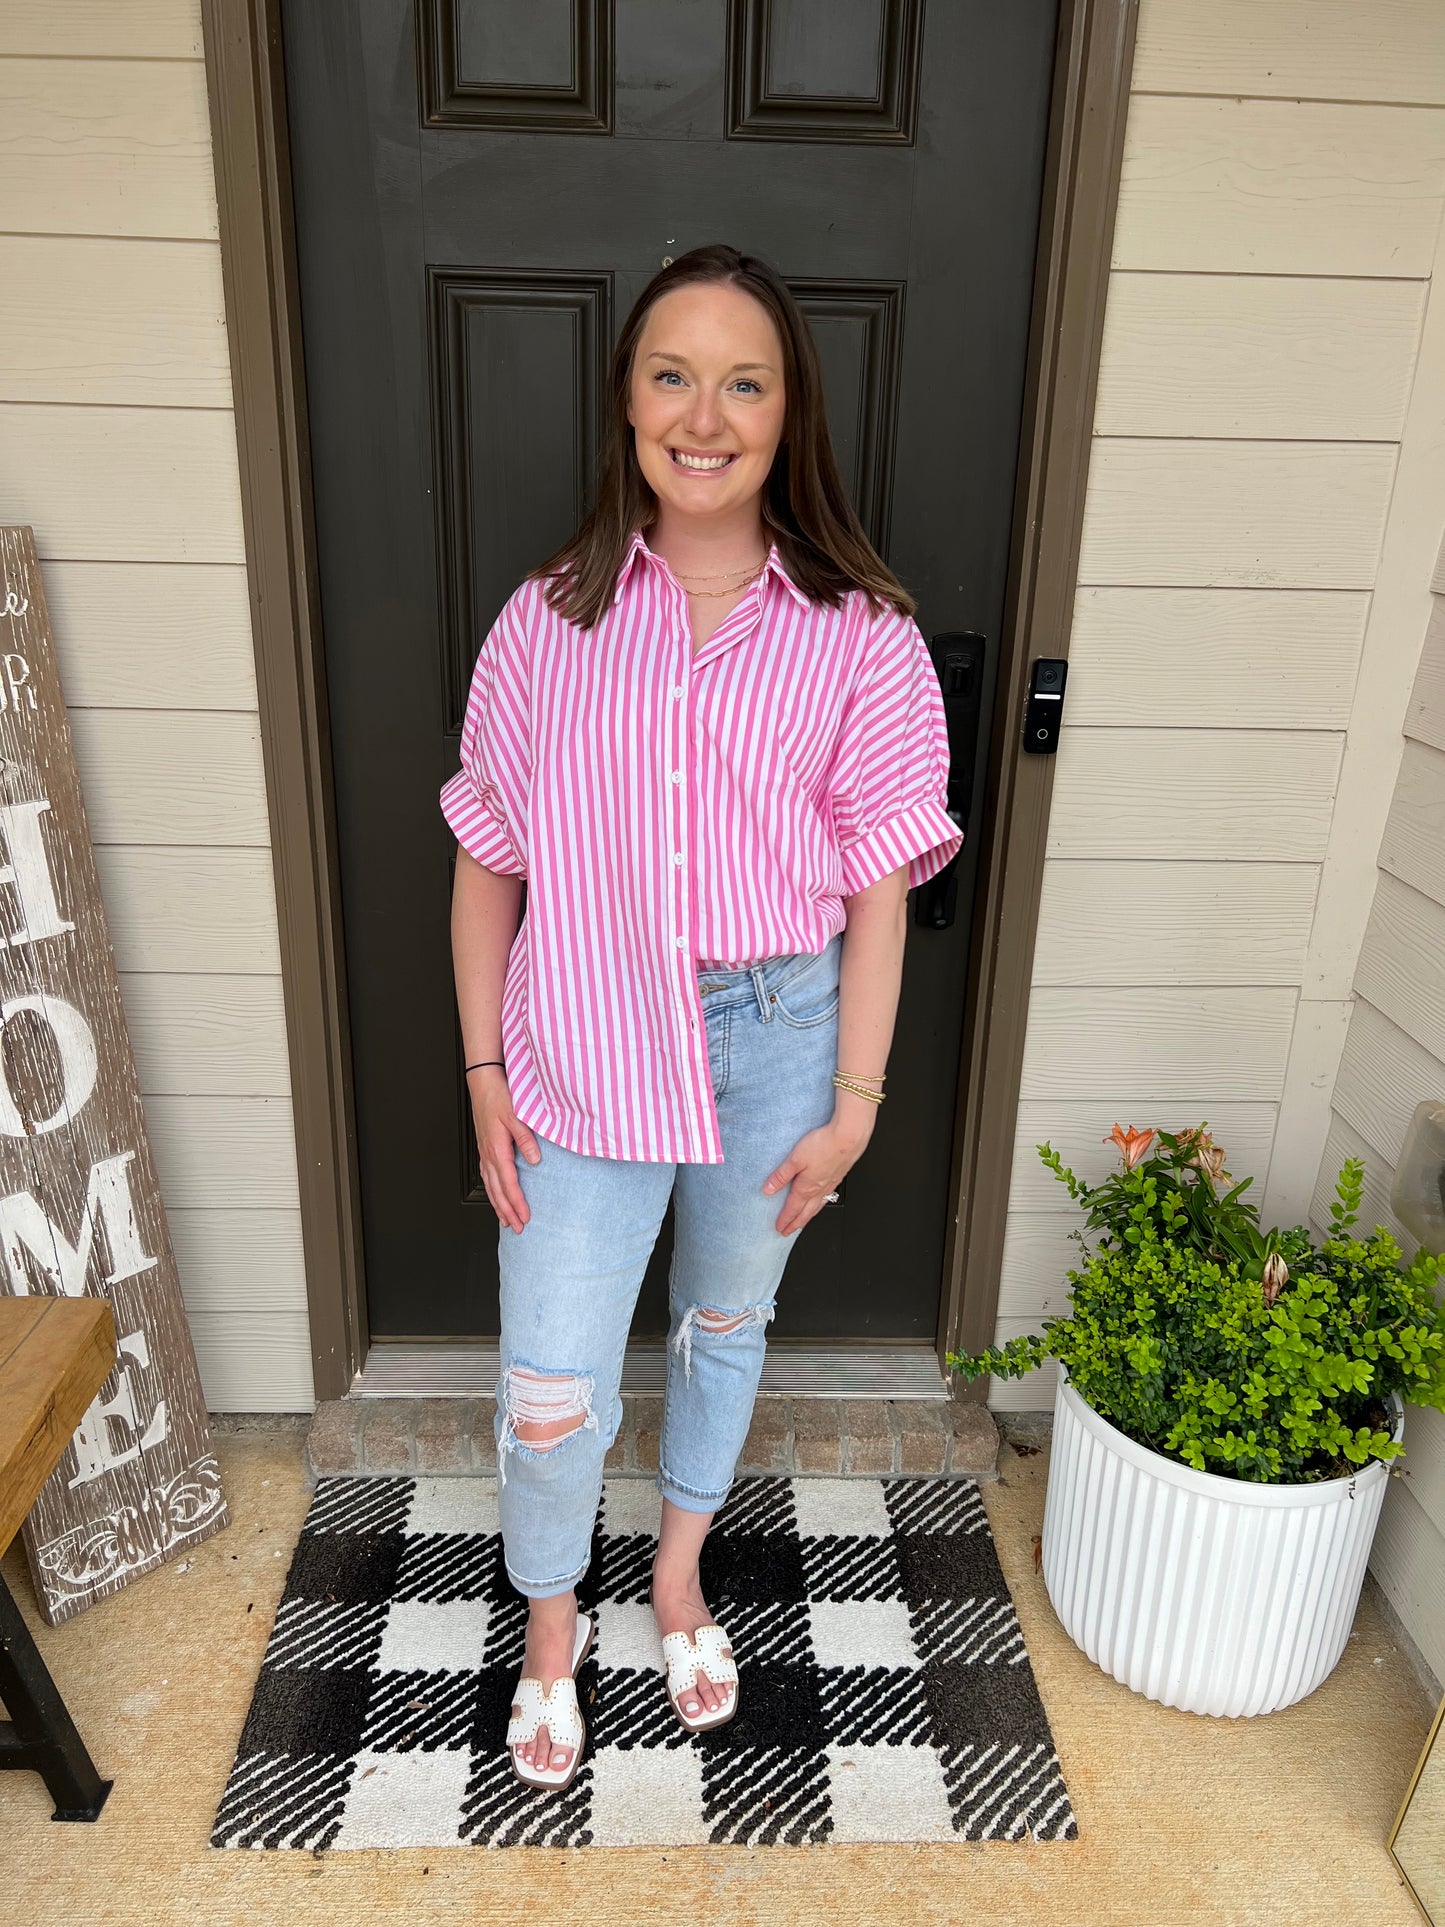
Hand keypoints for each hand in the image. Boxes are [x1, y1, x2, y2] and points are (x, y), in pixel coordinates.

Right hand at [468, 1068, 540, 1232]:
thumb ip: (526, 1139)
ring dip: (498, 1205)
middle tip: (517, 1228)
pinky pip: (486, 1177)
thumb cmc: (499, 1097)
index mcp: (497, 1149)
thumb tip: (535, 1160)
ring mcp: (484, 1153)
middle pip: (497, 1191)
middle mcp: (488, 1155)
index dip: (517, 1203)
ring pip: (490, 1186)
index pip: (509, 1184)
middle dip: (507, 1212)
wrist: (483, 1083)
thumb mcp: (517, 1115)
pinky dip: (492, 1191)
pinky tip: (495, 1196)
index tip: (524, 1217)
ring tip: (505, 1221)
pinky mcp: (484, 1149)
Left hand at [761, 1121, 861, 1235]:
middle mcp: (819, 1189)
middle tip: (788, 1232)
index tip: (780, 1228)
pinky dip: (821, 1205)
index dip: (785, 1219)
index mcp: (807, 1187)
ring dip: (809, 1216)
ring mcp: (830, 1184)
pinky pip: (827, 1197)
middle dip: (796, 1223)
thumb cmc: (824, 1145)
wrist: (849, 1137)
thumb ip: (781, 1175)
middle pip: (805, 1212)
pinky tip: (821, 1201)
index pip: (793, 1208)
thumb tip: (768, 1189)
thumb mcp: (795, 1159)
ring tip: (803, 1222)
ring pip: (817, 1206)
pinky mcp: (838, 1176)